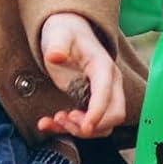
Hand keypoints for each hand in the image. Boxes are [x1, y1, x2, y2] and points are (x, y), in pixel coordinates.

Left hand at [35, 12, 125, 138]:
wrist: (68, 33)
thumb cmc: (65, 33)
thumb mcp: (58, 35)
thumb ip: (57, 45)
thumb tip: (54, 56)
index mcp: (104, 67)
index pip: (107, 94)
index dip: (98, 113)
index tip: (84, 127)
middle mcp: (110, 83)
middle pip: (114, 115)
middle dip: (91, 125)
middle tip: (64, 119)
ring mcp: (104, 95)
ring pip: (103, 125)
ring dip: (80, 130)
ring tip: (55, 119)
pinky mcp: (92, 103)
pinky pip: (89, 124)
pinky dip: (69, 129)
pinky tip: (47, 123)